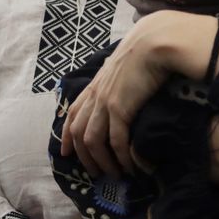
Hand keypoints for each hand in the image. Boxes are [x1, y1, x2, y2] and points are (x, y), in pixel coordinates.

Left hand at [60, 14, 175, 177]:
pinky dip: (121, 157)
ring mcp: (105, 103)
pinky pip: (116, 141)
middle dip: (85, 157)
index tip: (66, 153)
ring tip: (114, 175)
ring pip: (94, 141)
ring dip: (102, 162)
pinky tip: (130, 167)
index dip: (67, 136)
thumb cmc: (143, 51)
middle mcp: (95, 96)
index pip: (73, 114)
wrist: (152, 43)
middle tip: (95, 174)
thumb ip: (117, 80)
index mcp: (94, 86)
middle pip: (80, 133)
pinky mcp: (120, 109)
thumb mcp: (122, 66)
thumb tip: (123, 88)